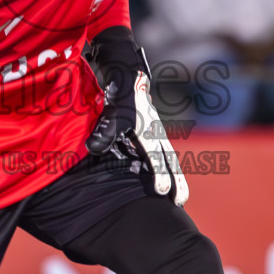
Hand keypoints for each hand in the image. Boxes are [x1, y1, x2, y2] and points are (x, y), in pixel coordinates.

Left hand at [85, 34, 188, 204]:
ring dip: (175, 176)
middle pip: (170, 161)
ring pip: (169, 157)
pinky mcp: (151, 131)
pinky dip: (166, 166)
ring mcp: (156, 132)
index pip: (157, 157)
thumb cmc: (120, 93)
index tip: (161, 193)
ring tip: (178, 195)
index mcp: (149, 131)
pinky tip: (163, 177)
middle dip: (177, 182)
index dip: (159, 175)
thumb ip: (105, 129)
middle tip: (180, 202)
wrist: (127, 72)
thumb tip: (93, 148)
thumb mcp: (112, 111)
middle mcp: (157, 133)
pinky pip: (162, 152)